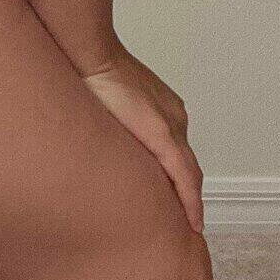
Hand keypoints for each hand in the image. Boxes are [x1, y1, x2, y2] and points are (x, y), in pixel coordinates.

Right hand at [81, 45, 203, 233]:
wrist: (88, 54)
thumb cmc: (87, 70)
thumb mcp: (104, 101)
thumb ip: (110, 120)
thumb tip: (94, 135)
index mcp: (163, 107)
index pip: (176, 147)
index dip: (177, 173)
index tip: (172, 192)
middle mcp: (174, 116)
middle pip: (187, 162)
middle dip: (187, 191)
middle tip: (184, 218)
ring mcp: (171, 126)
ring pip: (189, 173)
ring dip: (190, 200)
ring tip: (189, 224)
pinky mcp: (163, 136)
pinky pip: (184, 177)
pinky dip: (191, 201)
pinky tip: (192, 221)